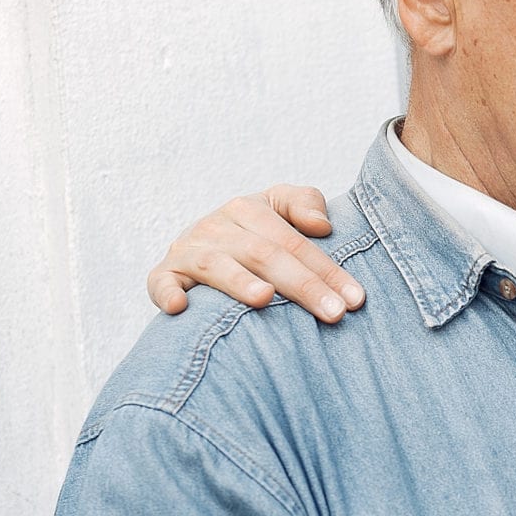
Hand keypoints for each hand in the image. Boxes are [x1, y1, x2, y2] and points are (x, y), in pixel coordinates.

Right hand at [146, 186, 363, 322]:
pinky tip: (181, 307)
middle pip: (265, 255)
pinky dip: (167, 293)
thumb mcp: (279, 209)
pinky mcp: (166, 273)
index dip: (327, 269)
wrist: (200, 244)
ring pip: (217, 267)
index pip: (294, 241)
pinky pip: (160, 283)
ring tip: (264, 299)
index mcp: (247, 209)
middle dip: (302, 284)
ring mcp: (189, 251)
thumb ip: (303, 203)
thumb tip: (321, 225)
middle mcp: (217, 227)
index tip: (355, 298)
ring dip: (239, 282)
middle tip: (334, 312)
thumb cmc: (253, 234)